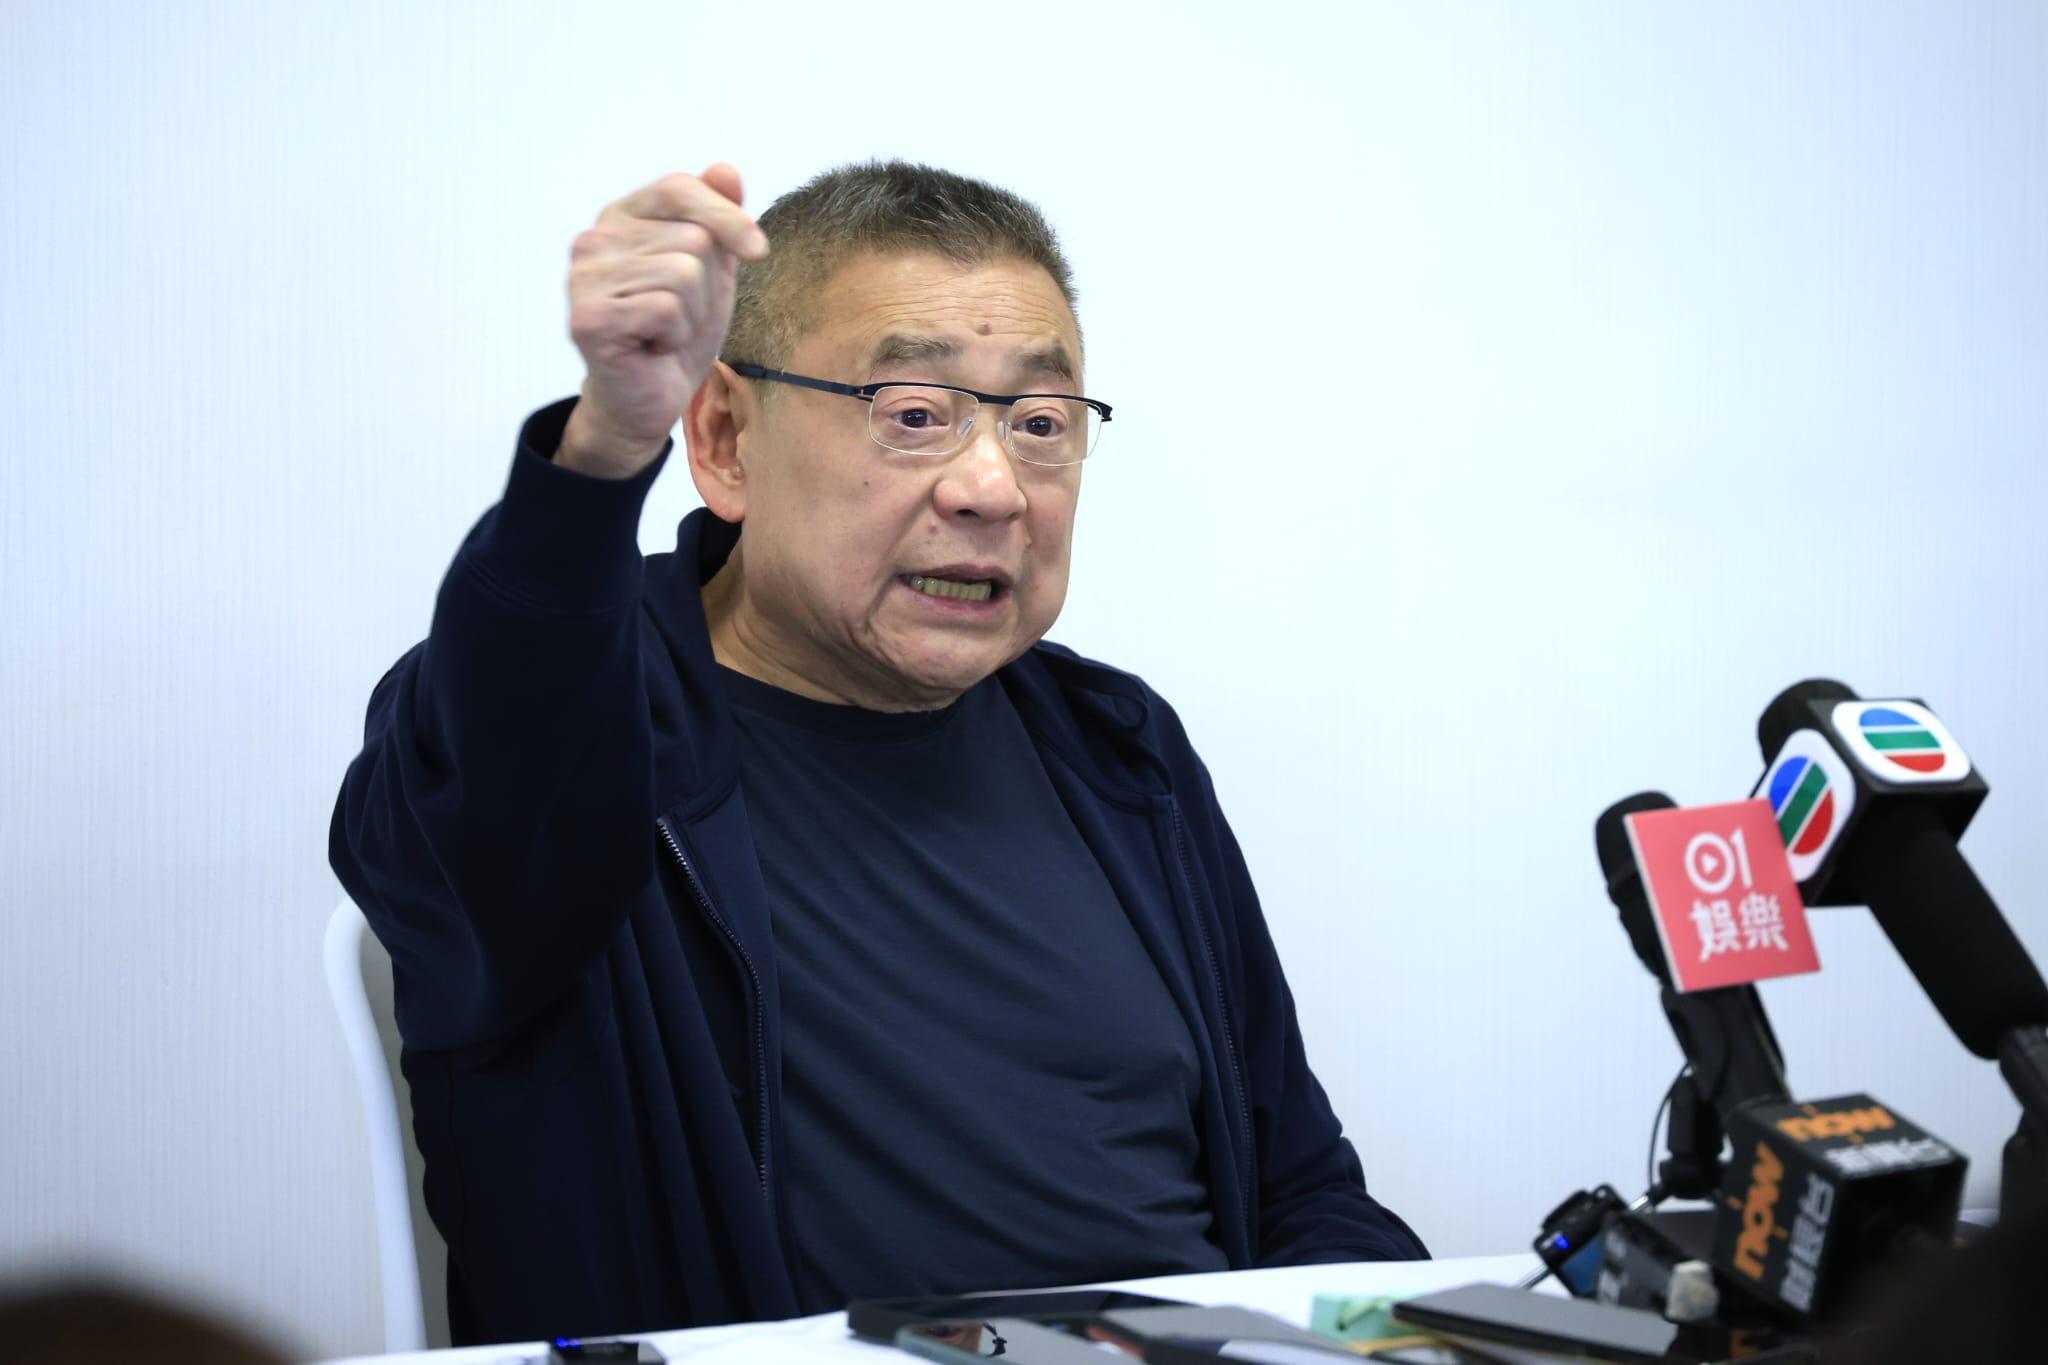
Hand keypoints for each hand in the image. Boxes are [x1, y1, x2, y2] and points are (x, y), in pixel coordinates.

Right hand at [556, 165, 769, 478]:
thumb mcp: (713, 270)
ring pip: (683, 273)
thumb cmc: (679, 332)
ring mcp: (585, 276)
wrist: (650, 399)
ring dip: (692, 316)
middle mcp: (595, 238)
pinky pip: (667, 308)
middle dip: (707, 287)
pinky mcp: (589, 317)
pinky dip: (675, 336)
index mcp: (622, 216)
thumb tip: (726, 170)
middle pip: (693, 238)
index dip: (726, 217)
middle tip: (681, 316)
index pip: (680, 188)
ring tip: (666, 332)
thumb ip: (718, 218)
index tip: (757, 250)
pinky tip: (652, 347)